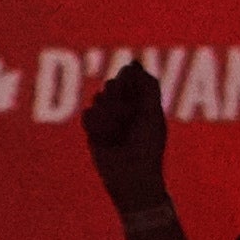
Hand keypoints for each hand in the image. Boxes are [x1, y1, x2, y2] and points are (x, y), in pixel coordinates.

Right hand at [82, 61, 168, 213]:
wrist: (131, 175)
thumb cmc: (148, 145)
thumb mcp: (152, 113)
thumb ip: (147, 87)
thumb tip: (134, 63)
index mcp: (144, 101)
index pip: (131, 77)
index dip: (129, 79)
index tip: (132, 89)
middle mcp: (126, 107)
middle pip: (113, 84)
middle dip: (117, 96)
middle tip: (126, 114)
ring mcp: (109, 118)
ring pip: (99, 98)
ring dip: (108, 112)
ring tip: (118, 130)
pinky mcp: (94, 131)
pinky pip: (87, 113)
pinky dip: (96, 123)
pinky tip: (105, 136)